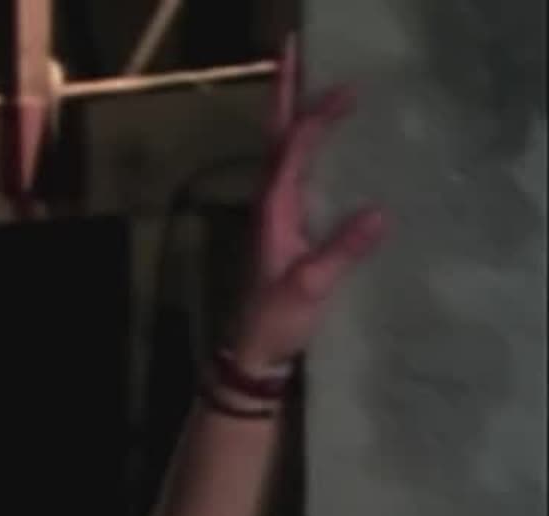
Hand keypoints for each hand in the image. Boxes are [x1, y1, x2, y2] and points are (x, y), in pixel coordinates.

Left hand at [230, 35, 389, 367]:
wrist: (252, 349)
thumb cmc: (275, 320)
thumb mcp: (310, 287)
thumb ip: (340, 251)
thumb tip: (379, 212)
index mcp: (273, 209)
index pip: (292, 151)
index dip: (315, 118)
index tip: (345, 92)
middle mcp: (268, 201)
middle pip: (275, 136)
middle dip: (284, 93)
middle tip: (292, 50)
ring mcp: (273, 211)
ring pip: (279, 149)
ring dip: (289, 110)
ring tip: (304, 78)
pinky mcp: (283, 223)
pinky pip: (291, 168)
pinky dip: (300, 140)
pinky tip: (318, 137)